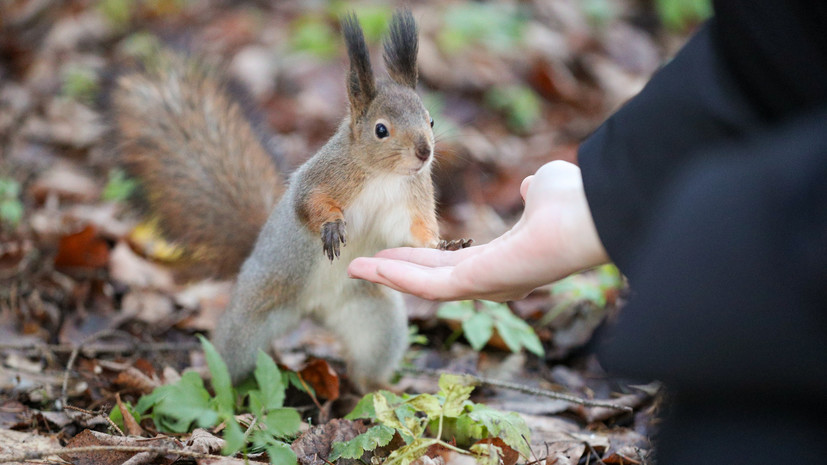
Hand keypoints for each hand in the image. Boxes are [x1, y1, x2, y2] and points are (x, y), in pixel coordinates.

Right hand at [347, 160, 609, 300]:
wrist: (592, 215)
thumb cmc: (574, 202)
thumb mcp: (542, 189)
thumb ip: (532, 191)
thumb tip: (531, 186)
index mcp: (501, 260)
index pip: (450, 265)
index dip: (418, 257)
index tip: (391, 250)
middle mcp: (490, 280)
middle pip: (430, 280)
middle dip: (394, 272)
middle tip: (361, 266)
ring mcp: (483, 286)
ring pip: (424, 286)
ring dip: (388, 277)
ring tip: (355, 268)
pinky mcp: (478, 285)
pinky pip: (431, 286)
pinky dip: (399, 277)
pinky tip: (372, 266)